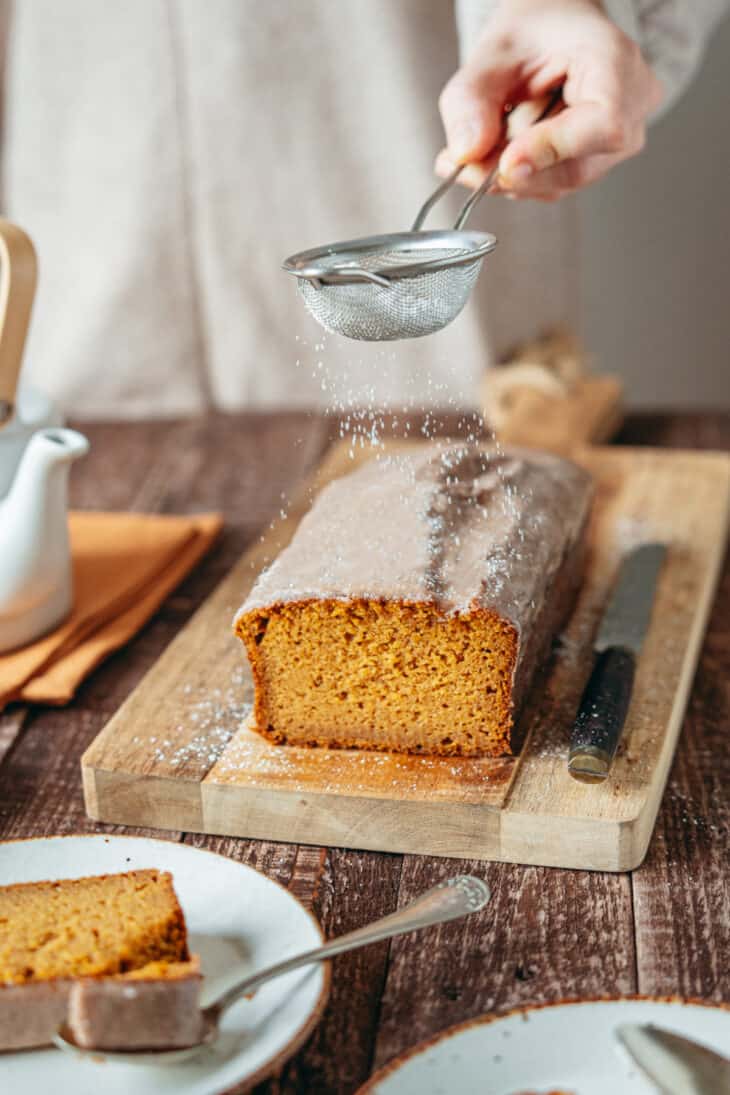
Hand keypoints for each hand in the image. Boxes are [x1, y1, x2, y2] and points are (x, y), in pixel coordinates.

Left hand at [437, 0, 662, 200]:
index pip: (604, 123)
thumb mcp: (491, 50)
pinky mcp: (598, 161)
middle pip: (577, 165)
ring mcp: (621, 140)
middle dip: (514, 170)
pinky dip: (519, 176)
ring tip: (481, 143)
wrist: (554, 31)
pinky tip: (500, 151)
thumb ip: (470, 99)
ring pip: (561, 182)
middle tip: (463, 161)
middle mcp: (632, 107)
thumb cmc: (535, 31)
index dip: (553, 149)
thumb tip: (466, 152)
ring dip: (511, 174)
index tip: (505, 165)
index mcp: (616, 61)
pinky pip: (555, 184)